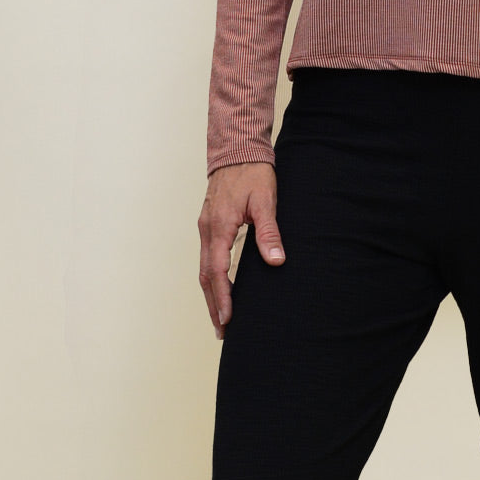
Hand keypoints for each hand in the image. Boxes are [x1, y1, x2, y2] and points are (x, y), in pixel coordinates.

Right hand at [198, 161, 285, 340]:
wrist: (237, 148)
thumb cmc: (253, 173)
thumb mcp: (266, 200)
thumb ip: (269, 231)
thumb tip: (276, 260)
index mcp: (219, 226)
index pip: (217, 271)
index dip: (223, 298)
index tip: (229, 320)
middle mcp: (207, 229)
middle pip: (205, 276)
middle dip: (214, 305)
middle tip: (222, 331)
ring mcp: (205, 226)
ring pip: (203, 268)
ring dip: (211, 294)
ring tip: (221, 317)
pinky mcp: (209, 223)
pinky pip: (206, 257)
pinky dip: (212, 277)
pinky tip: (221, 287)